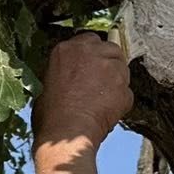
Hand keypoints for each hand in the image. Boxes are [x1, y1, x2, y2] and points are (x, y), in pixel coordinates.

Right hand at [33, 32, 132, 150]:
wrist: (65, 132)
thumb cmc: (50, 114)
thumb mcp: (47, 83)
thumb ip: (64, 72)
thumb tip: (70, 78)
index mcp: (66, 50)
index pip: (89, 40)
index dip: (92, 54)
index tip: (91, 65)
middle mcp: (90, 52)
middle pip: (110, 48)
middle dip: (109, 61)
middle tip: (101, 81)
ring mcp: (110, 68)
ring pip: (122, 67)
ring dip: (117, 80)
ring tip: (103, 99)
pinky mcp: (124, 86)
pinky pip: (127, 91)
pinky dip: (121, 101)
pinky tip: (108, 112)